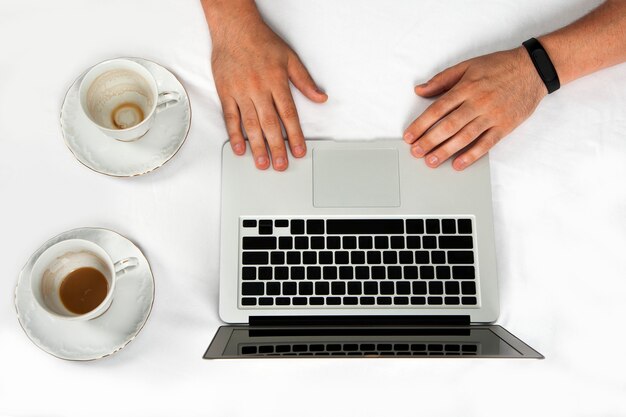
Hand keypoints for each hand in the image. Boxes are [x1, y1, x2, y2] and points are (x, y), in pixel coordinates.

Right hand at [211, 18, 326, 170]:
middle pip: (270, 124)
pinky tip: (240, 148)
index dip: (294, 136)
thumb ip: (305, 81)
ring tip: (262, 163)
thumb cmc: (262, 42)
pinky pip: (230, 117)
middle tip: (280, 165)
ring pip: (250, 124)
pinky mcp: (225, 92)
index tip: (298, 151)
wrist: (235, 28)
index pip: (288, 115)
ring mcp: (240, 92)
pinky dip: (234, 134)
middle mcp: (258, 89)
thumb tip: (321, 97)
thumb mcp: (290, 58)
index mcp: (276, 82)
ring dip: (257, 146)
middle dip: (276, 147)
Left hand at [404, 47, 546, 169]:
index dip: (421, 124)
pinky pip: (486, 143)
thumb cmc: (499, 66)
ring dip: (446, 151)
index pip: (437, 109)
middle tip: (416, 152)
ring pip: (465, 137)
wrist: (534, 69)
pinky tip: (458, 164)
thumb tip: (420, 90)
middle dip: (429, 141)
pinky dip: (472, 155)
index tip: (409, 136)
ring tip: (431, 161)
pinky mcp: (505, 126)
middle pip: (448, 125)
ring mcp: (492, 115)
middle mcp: (478, 102)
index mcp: (466, 87)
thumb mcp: (468, 65)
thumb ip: (442, 80)